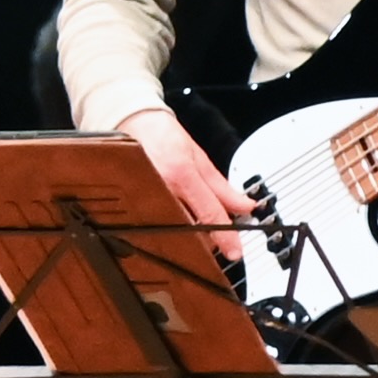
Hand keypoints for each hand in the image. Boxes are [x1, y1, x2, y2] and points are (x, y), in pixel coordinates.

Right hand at [117, 106, 250, 256]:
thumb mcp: (199, 157)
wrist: (132, 126)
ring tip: (200, 233)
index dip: (225, 235)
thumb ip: (222, 187)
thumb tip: (245, 206)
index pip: (209, 213)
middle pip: (190, 229)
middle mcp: (162, 189)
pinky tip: (181, 229)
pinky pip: (159, 228)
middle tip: (221, 242)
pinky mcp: (134, 207)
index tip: (235, 251)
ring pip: (174, 233)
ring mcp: (145, 200)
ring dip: (191, 238)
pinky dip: (174, 232)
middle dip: (208, 239)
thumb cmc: (163, 137)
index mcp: (180, 174)